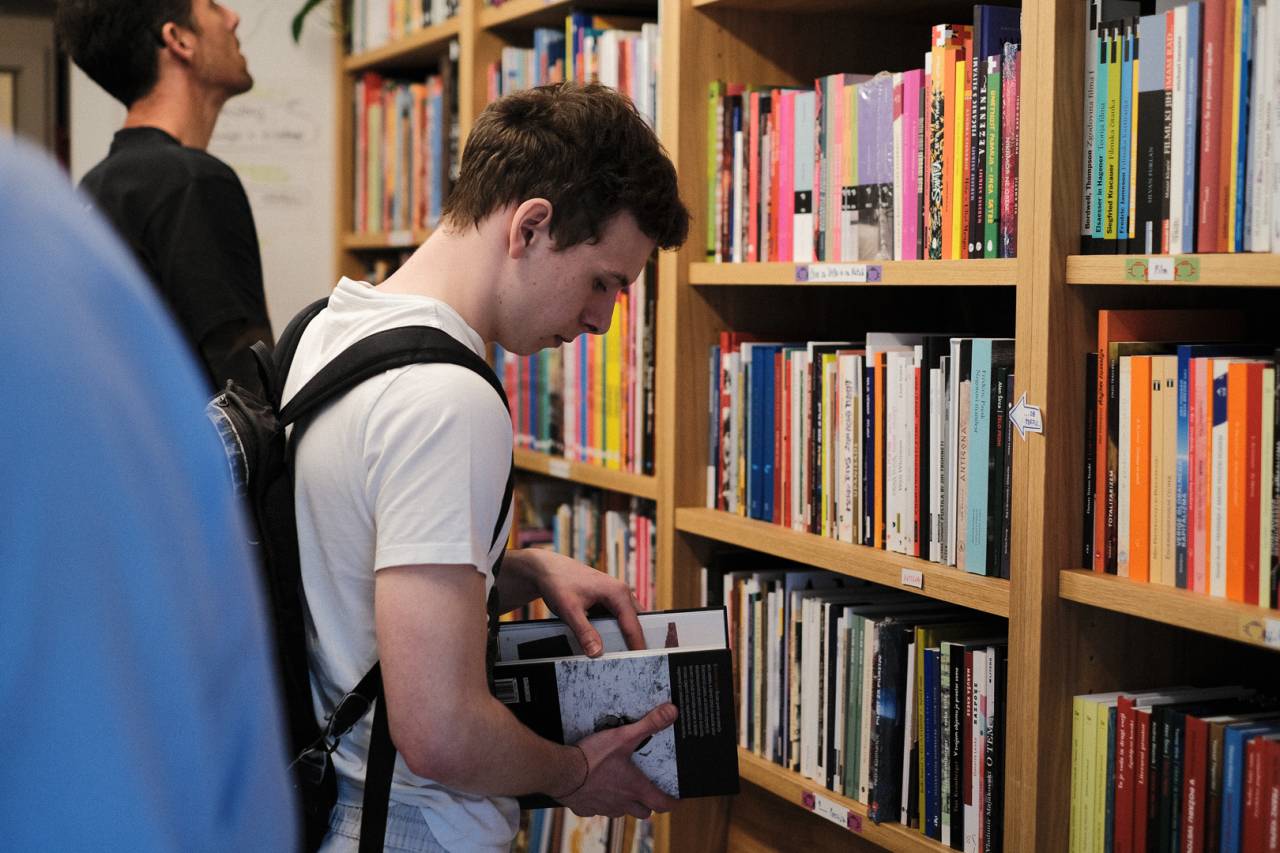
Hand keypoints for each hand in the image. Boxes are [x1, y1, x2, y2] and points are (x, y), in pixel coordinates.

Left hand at [529, 550, 644, 655]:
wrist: (547, 570)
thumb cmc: (559, 582)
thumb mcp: (570, 610)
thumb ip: (584, 632)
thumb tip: (596, 652)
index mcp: (617, 592)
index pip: (633, 625)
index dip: (638, 646)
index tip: (642, 662)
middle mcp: (621, 592)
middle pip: (636, 623)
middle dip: (636, 641)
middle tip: (634, 662)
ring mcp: (615, 596)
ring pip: (628, 620)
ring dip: (626, 636)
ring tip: (623, 656)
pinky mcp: (608, 600)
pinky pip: (618, 618)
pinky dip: (616, 631)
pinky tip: (608, 644)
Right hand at [559, 703, 680, 818]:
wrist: (560, 771)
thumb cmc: (592, 757)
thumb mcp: (624, 736)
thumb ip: (649, 724)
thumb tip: (671, 712)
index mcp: (634, 788)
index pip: (661, 803)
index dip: (672, 802)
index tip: (675, 800)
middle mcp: (621, 802)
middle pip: (642, 812)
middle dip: (647, 804)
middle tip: (647, 792)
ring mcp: (603, 807)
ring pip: (620, 812)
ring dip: (624, 803)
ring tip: (621, 788)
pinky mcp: (585, 808)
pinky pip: (597, 810)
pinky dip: (600, 802)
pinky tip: (596, 789)